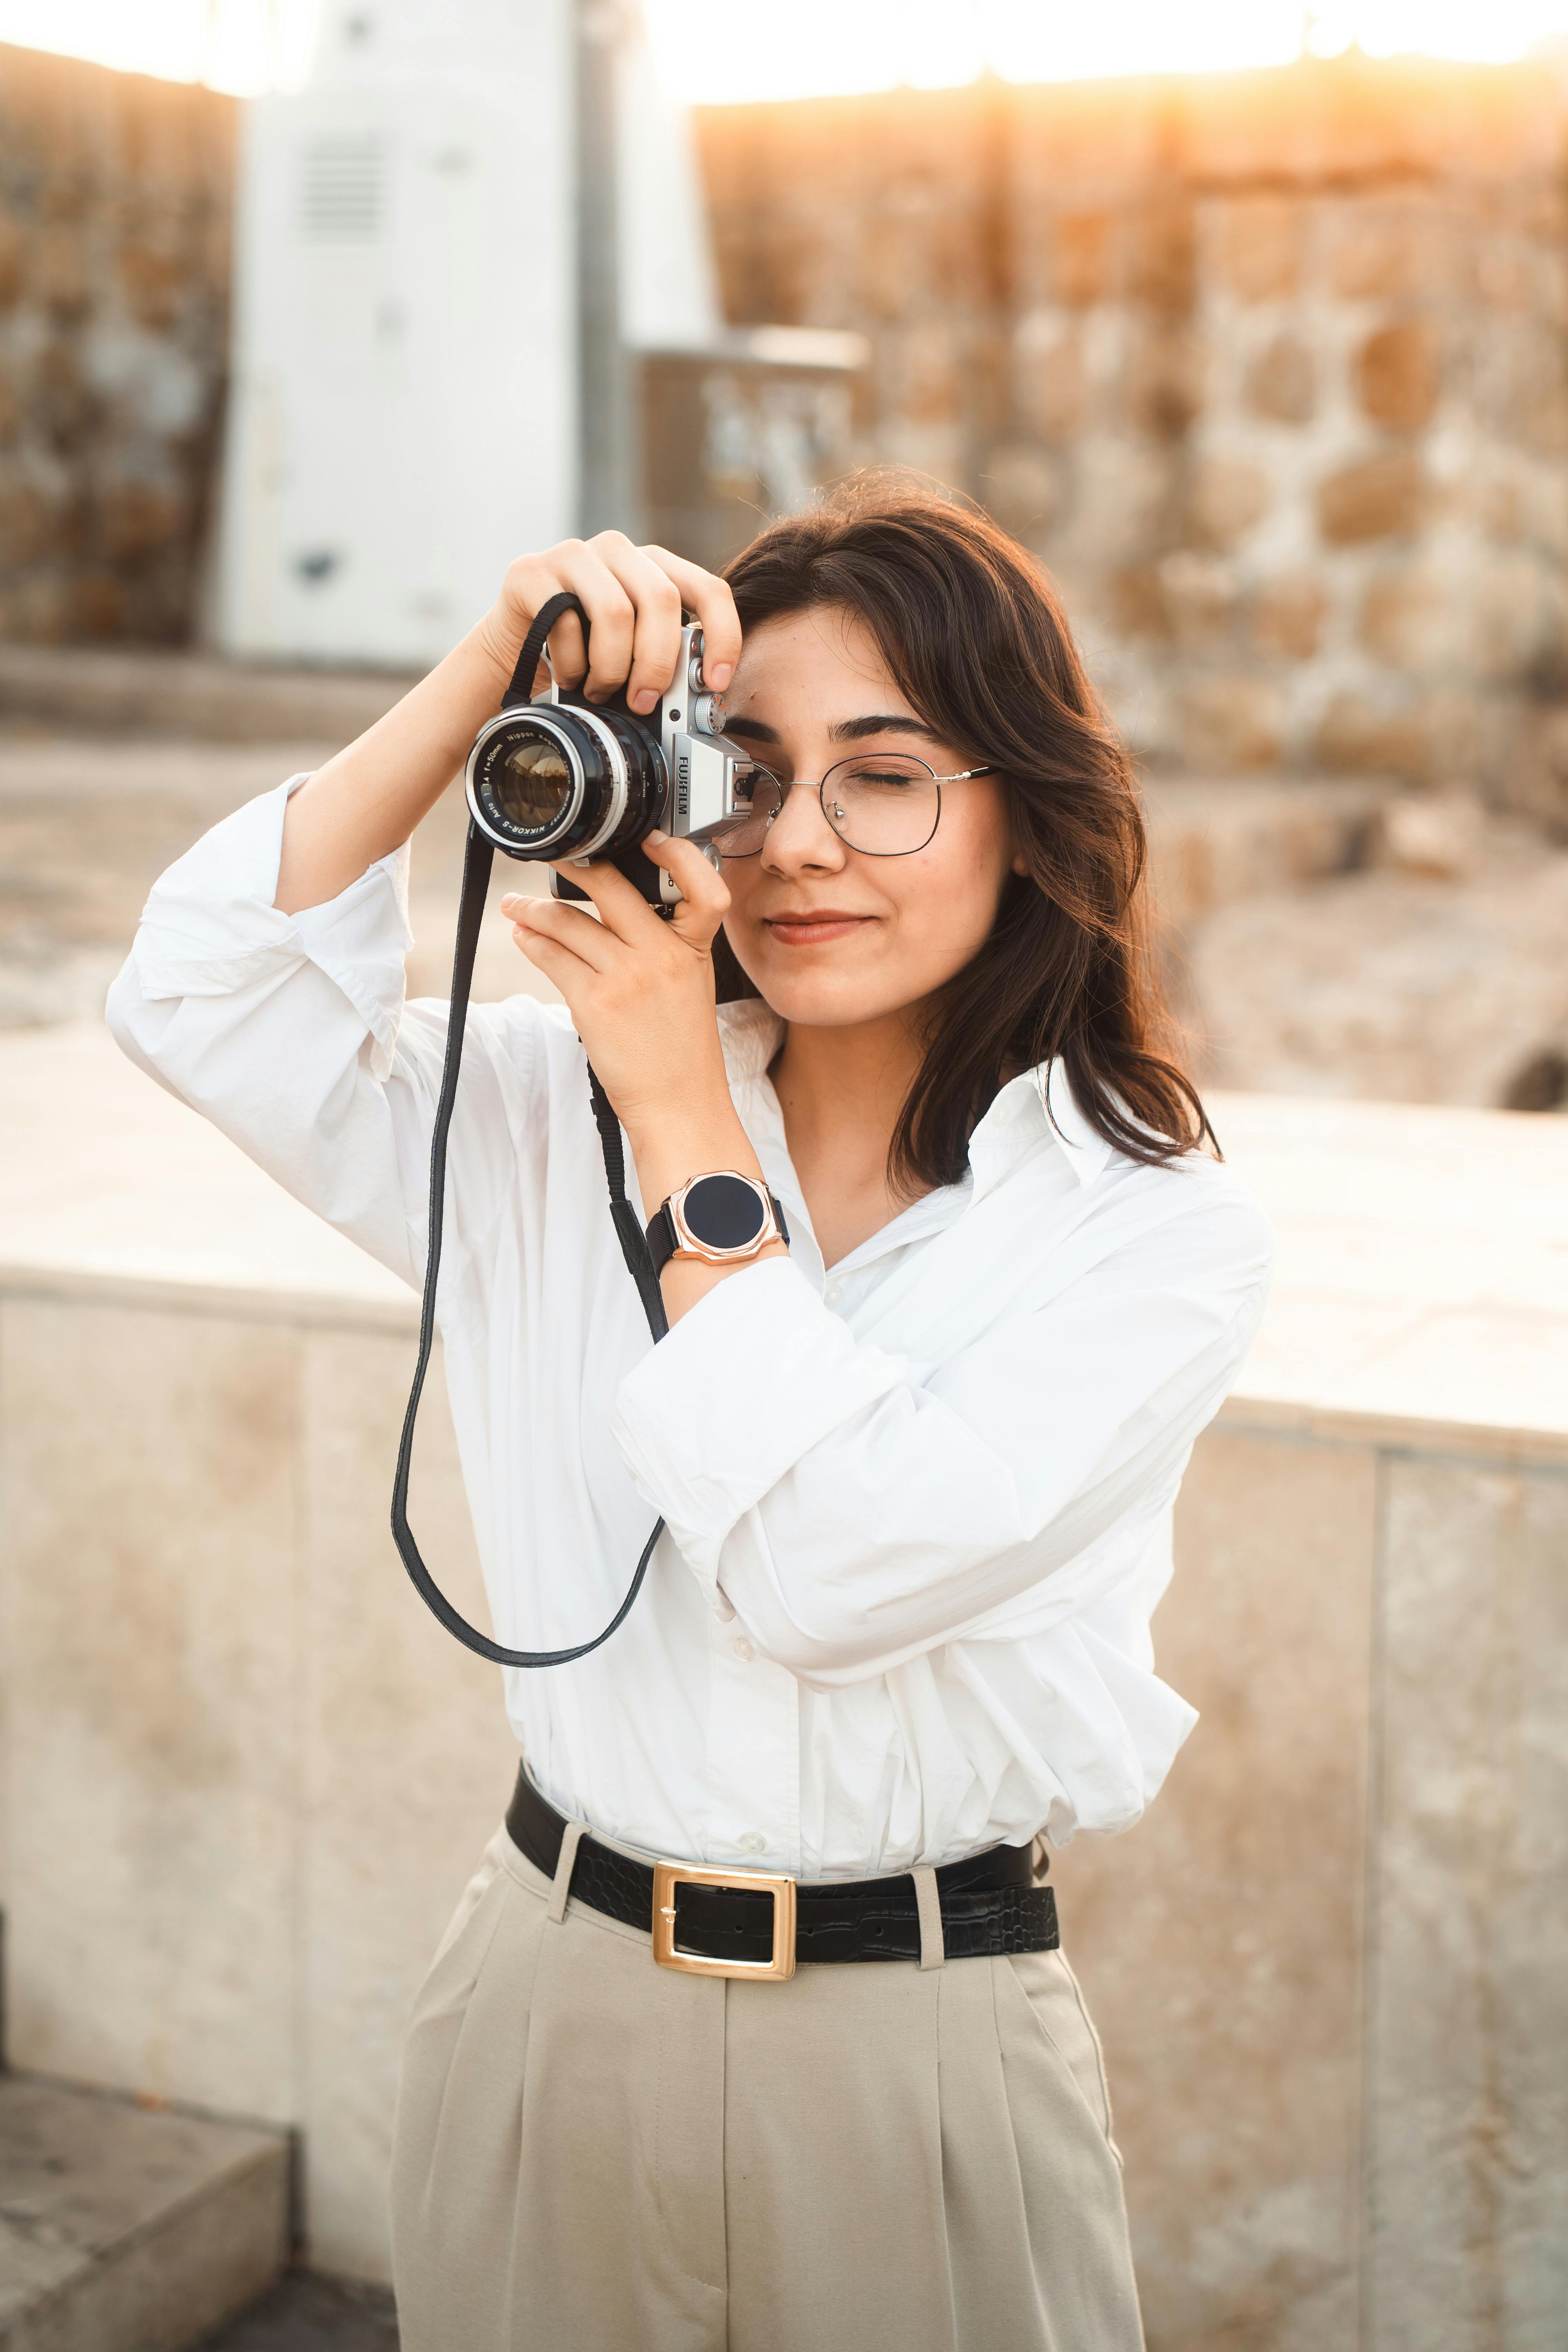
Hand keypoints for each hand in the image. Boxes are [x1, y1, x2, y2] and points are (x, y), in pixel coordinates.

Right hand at [476, 530, 740, 714]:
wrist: (515, 646)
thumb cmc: (584, 650)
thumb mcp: (635, 647)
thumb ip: (667, 654)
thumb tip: (702, 691)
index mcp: (654, 565)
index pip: (708, 589)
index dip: (722, 637)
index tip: (715, 682)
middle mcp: (618, 550)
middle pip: (661, 599)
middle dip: (657, 662)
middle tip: (644, 702)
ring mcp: (574, 555)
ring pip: (615, 612)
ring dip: (611, 668)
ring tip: (600, 690)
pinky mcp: (531, 572)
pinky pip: (565, 622)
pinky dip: (571, 664)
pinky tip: (568, 676)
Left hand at [502, 833, 741, 1147]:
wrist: (677, 1102)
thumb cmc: (680, 1050)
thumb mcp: (689, 986)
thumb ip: (664, 946)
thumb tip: (613, 915)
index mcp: (693, 948)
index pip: (703, 887)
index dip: (679, 854)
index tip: (650, 836)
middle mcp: (662, 955)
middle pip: (613, 889)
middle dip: (575, 867)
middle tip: (552, 856)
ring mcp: (627, 976)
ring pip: (569, 923)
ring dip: (534, 910)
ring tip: (515, 907)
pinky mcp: (594, 1002)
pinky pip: (552, 957)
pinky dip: (531, 942)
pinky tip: (522, 936)